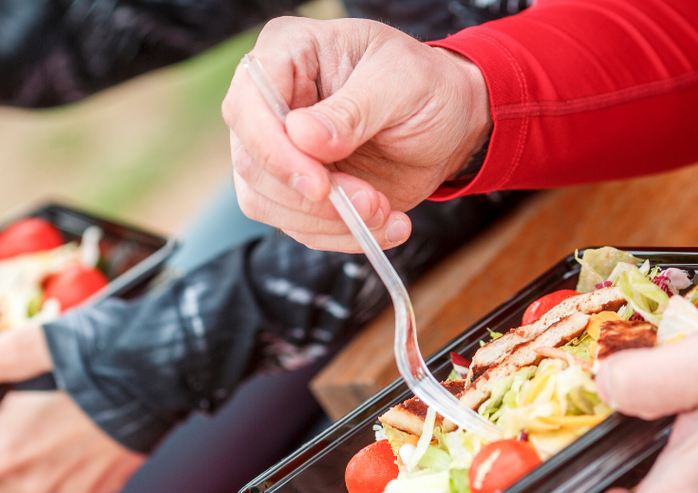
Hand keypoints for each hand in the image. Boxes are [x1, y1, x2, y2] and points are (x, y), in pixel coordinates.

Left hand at [0, 326, 145, 492]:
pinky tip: (72, 427)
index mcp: (8, 451)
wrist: (167, 370)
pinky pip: (63, 480)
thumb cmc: (95, 354)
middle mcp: (36, 481)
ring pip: (26, 480)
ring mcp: (71, 488)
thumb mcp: (21, 350)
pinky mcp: (101, 486)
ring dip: (20, 456)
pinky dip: (57, 459)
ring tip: (39, 415)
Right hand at [222, 17, 490, 251]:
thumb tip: (302, 136)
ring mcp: (276, 148)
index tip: (319, 186)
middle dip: (310, 198)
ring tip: (385, 213)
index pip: (247, 105)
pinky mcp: (292, 188)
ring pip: (264, 201)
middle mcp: (270, 101)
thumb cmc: (427, 86)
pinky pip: (295, 225)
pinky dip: (340, 236)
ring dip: (327, 222)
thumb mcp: (402, 84)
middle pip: (251, 161)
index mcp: (288, 51)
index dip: (273, 150)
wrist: (450, 124)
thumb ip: (354, 110)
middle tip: (371, 204)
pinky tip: (386, 225)